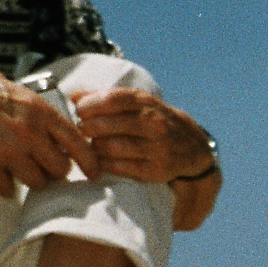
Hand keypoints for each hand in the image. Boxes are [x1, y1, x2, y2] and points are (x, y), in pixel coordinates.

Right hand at [0, 63, 99, 196]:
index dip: (90, 163)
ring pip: (37, 183)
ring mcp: (8, 151)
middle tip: (44, 165)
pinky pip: (8, 190)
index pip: (79, 145)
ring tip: (18, 166)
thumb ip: (40, 114)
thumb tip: (59, 133)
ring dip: (31, 179)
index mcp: (40, 112)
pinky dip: (5, 186)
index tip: (94, 173)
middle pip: (60, 170)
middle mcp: (29, 133)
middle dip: (54, 170)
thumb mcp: (19, 91)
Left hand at [72, 88, 215, 183]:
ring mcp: (157, 149)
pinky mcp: (157, 171)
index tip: (81, 111)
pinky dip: (106, 164)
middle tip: (85, 131)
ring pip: (111, 148)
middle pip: (106, 125)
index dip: (89, 105)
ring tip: (94, 146)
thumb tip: (74, 96)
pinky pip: (120, 167)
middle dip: (88, 128)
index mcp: (147, 103)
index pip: (111, 99)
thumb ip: (108, 97)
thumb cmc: (157, 121)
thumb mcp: (140, 103)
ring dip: (95, 147)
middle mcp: (155, 124)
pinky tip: (103, 160)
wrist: (193, 148)